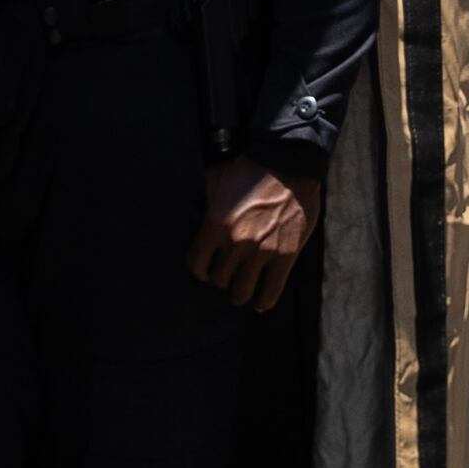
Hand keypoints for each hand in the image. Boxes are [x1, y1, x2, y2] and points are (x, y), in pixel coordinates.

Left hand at [186, 157, 315, 312]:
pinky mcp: (285, 256)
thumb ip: (199, 198)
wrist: (289, 164)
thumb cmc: (249, 170)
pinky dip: (263, 301)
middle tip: (226, 274)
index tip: (204, 269)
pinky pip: (271, 291)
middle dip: (221, 277)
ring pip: (242, 291)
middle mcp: (236, 242)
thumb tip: (179, 205)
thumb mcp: (216, 178)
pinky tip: (259, 303)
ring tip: (241, 290)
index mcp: (215, 224)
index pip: (196, 264)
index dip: (199, 269)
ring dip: (240, 292)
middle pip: (219, 279)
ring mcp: (262, 252)